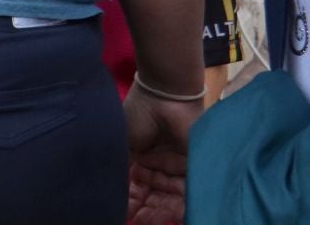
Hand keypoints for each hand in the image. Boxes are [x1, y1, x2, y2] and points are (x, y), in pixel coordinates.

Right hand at [122, 85, 197, 224]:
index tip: (125, 213)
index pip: (134, 182)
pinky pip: (185, 187)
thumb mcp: (123, 141)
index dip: (130, 199)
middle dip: (146, 208)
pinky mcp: (192, 164)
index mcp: (138, 154)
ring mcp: (174, 163)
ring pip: (167, 193)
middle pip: (151, 191)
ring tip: (150, 221)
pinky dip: (179, 201)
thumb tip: (117, 187)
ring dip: (160, 208)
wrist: (165, 97)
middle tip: (137, 221)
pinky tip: (171, 214)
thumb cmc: (139, 115)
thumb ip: (122, 165)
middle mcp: (156, 161)